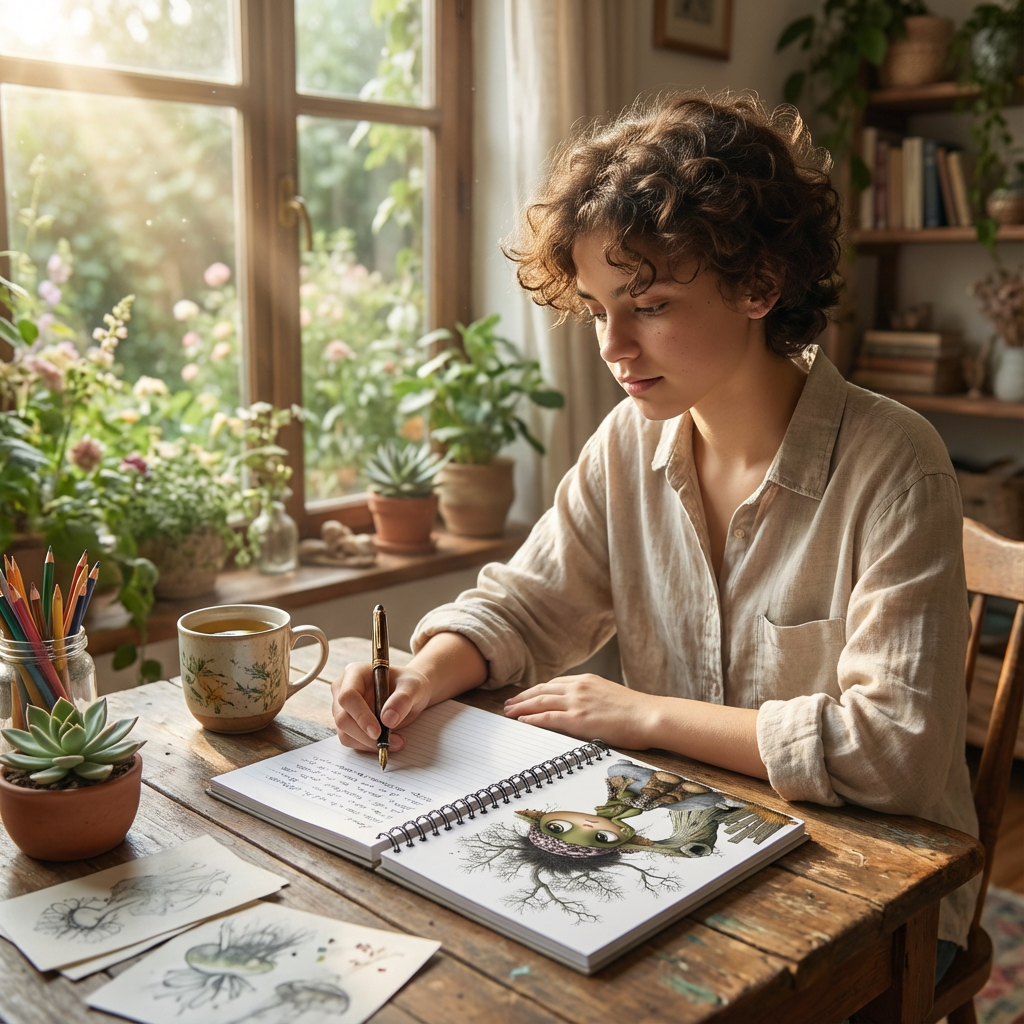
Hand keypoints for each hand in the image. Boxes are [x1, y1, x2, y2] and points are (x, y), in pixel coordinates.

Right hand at [331, 662, 432, 752]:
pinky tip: (389, 742)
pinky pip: (352, 740)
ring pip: (345, 733)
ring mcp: (343, 708)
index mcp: (355, 673)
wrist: (410, 694)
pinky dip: (369, 746)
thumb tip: (387, 720)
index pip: (348, 696)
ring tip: (396, 742)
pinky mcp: (348, 724)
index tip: (378, 732)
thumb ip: (402, 700)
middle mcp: (343, 689)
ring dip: (369, 744)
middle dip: (365, 735)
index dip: (361, 716)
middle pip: (342, 718)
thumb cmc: (409, 685)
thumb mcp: (413, 687)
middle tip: (390, 743)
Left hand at [503, 674, 661, 749]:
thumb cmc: (636, 711)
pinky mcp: (578, 719)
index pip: (554, 684)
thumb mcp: (611, 695)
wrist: (650, 716)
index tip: (525, 696)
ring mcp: (577, 702)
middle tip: (508, 704)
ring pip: (540, 702)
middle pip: (542, 690)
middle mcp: (579, 687)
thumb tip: (584, 708)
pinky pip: (547, 717)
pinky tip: (522, 721)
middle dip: (523, 697)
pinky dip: (532, 718)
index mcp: (587, 681)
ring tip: (508, 712)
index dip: (536, 690)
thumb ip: (593, 698)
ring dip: (521, 707)